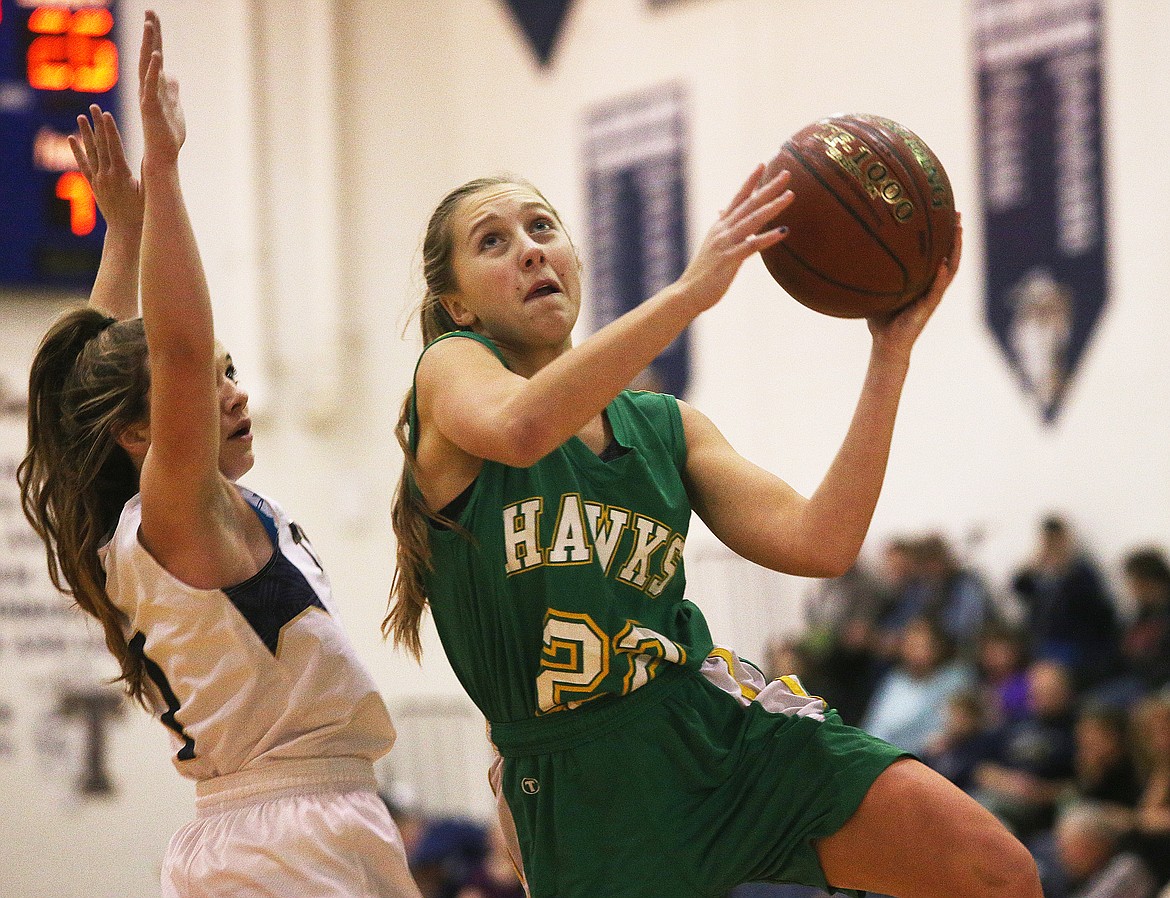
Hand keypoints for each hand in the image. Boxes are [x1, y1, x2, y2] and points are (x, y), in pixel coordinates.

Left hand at [69, 105, 142, 233]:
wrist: (126, 231)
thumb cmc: (143, 213)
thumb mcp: (149, 194)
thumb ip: (149, 176)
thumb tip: (157, 159)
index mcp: (121, 175)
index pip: (114, 147)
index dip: (110, 129)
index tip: (106, 114)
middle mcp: (106, 175)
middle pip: (100, 145)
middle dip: (97, 125)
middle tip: (94, 107)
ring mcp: (98, 180)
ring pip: (90, 152)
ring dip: (85, 133)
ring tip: (81, 116)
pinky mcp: (94, 185)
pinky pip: (83, 165)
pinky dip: (77, 151)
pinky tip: (71, 139)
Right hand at [138, 10, 185, 165]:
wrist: (163, 154)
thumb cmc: (167, 134)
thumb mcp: (175, 108)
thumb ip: (172, 91)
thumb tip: (172, 76)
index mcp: (155, 86)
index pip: (155, 56)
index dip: (155, 38)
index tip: (153, 18)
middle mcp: (148, 87)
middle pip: (147, 54)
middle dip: (150, 33)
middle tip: (150, 12)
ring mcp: (148, 95)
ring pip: (146, 65)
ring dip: (149, 44)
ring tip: (150, 24)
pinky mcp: (151, 106)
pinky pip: (151, 84)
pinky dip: (153, 69)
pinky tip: (156, 54)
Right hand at [672, 164, 794, 314]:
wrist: (687, 293)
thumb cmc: (703, 272)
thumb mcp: (712, 245)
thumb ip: (722, 228)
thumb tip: (723, 213)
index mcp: (720, 226)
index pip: (737, 198)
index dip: (750, 181)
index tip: (762, 165)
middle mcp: (723, 230)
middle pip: (749, 204)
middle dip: (768, 188)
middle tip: (786, 173)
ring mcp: (726, 243)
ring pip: (752, 220)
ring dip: (772, 207)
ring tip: (790, 196)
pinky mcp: (729, 259)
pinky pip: (752, 246)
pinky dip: (768, 237)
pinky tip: (784, 231)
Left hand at [867, 212, 963, 355]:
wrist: (886, 343)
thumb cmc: (880, 317)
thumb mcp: (876, 288)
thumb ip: (872, 271)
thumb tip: (854, 248)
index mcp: (922, 279)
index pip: (936, 252)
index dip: (942, 233)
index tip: (944, 212)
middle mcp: (931, 285)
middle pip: (949, 254)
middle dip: (954, 234)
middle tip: (958, 213)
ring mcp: (932, 295)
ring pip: (950, 269)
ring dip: (955, 250)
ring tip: (958, 231)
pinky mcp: (927, 308)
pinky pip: (936, 290)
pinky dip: (939, 277)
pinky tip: (941, 264)